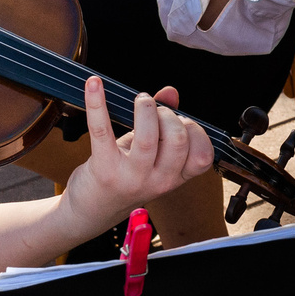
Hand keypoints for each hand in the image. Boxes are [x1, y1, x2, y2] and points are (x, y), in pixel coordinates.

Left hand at [60, 77, 212, 229]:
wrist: (91, 210)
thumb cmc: (124, 178)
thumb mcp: (151, 157)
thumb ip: (164, 124)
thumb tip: (170, 92)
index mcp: (175, 178)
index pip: (203, 156)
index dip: (195, 131)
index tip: (180, 122)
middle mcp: (158, 181)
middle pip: (178, 140)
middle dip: (168, 115)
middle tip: (153, 110)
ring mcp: (131, 177)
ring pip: (148, 137)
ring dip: (145, 108)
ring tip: (140, 100)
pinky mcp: (104, 169)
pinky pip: (102, 130)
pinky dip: (97, 103)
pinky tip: (94, 85)